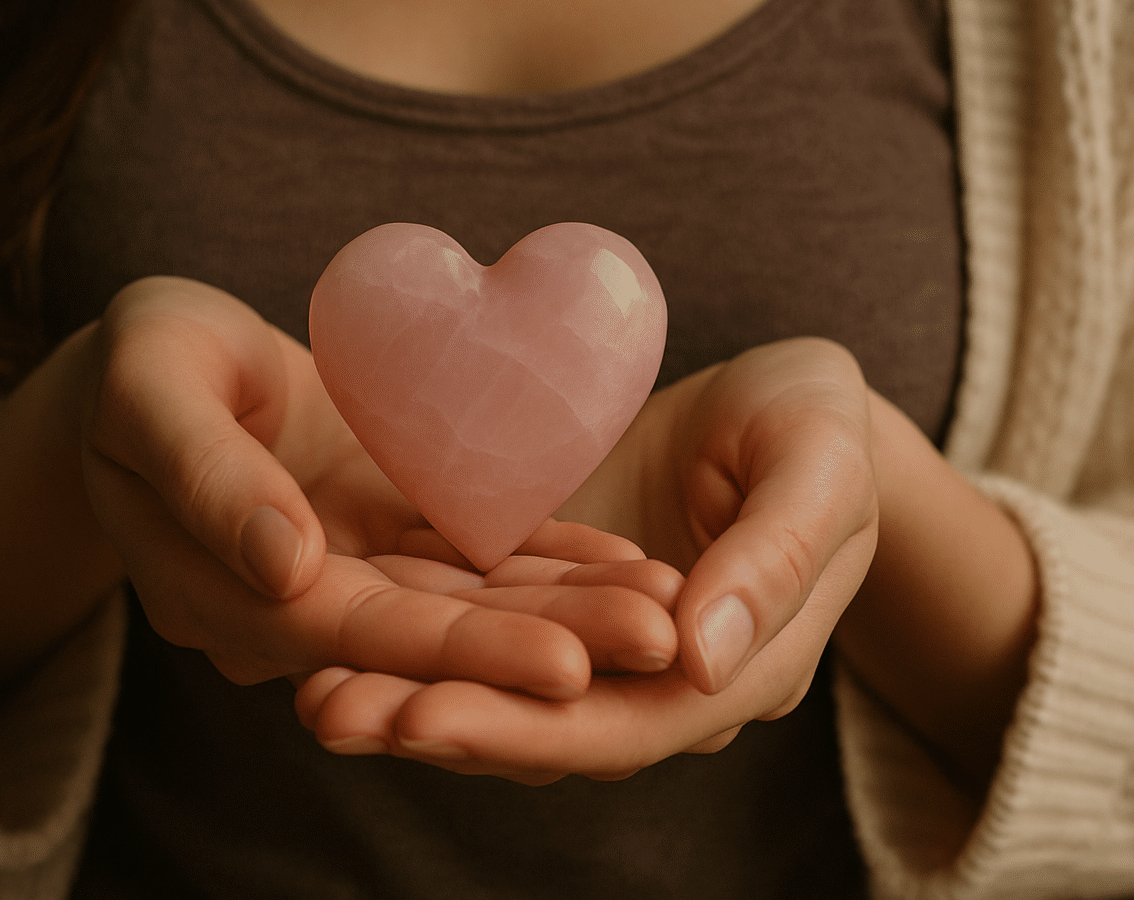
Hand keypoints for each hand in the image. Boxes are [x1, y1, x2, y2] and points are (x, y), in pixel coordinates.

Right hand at [79, 277, 680, 695]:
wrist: (158, 361)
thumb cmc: (140, 359)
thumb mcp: (149, 388)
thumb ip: (208, 477)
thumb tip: (287, 570)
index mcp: (225, 590)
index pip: (355, 633)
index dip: (461, 653)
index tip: (566, 666)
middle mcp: (300, 604)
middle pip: (430, 635)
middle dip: (546, 643)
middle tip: (659, 640)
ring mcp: (353, 571)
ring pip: (467, 603)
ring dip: (566, 609)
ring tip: (666, 607)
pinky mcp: (390, 534)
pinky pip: (476, 557)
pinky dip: (547, 562)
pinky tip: (626, 564)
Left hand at [293, 338, 879, 780]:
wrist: (780, 405)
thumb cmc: (815, 422)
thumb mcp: (819, 463)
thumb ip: (776, 556)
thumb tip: (703, 660)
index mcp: (740, 666)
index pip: (627, 722)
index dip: (527, 726)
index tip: (426, 715)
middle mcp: (664, 685)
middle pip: (548, 728)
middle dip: (439, 725)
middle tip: (331, 715)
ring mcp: (605, 651)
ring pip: (506, 693)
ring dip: (410, 698)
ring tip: (314, 695)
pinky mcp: (556, 604)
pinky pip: (484, 632)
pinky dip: (416, 641)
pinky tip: (334, 637)